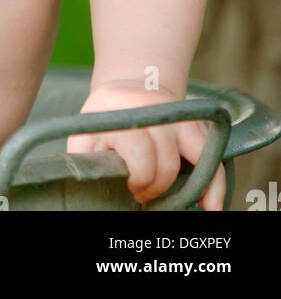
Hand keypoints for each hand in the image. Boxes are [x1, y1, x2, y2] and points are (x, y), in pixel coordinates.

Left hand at [65, 80, 225, 210]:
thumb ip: (89, 164)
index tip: (131, 187)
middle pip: (168, 159)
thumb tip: (100, 185)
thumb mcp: (83, 143)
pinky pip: (211, 151)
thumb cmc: (98, 129)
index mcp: (117, 111)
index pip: (140, 153)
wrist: (120, 95)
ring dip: (189, 185)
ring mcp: (175, 110)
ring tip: (173, 198)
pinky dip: (214, 180)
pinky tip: (211, 204)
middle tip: (143, 192)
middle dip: (158, 186)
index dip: (139, 179)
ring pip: (197, 153)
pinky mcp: (192, 119)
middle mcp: (149, 105)